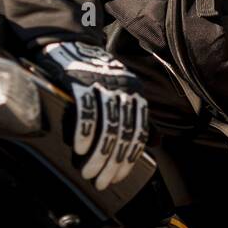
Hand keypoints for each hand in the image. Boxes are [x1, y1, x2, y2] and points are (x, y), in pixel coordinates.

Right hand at [42, 41, 148, 189]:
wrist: (69, 45)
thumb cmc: (96, 74)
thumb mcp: (122, 91)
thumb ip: (139, 116)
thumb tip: (158, 142)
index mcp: (134, 90)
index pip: (137, 129)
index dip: (128, 156)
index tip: (117, 177)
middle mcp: (121, 86)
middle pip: (122, 131)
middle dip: (111, 161)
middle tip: (101, 182)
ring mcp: (100, 83)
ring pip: (105, 124)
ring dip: (97, 154)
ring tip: (88, 173)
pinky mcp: (78, 80)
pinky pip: (85, 110)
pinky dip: (83, 132)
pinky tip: (79, 150)